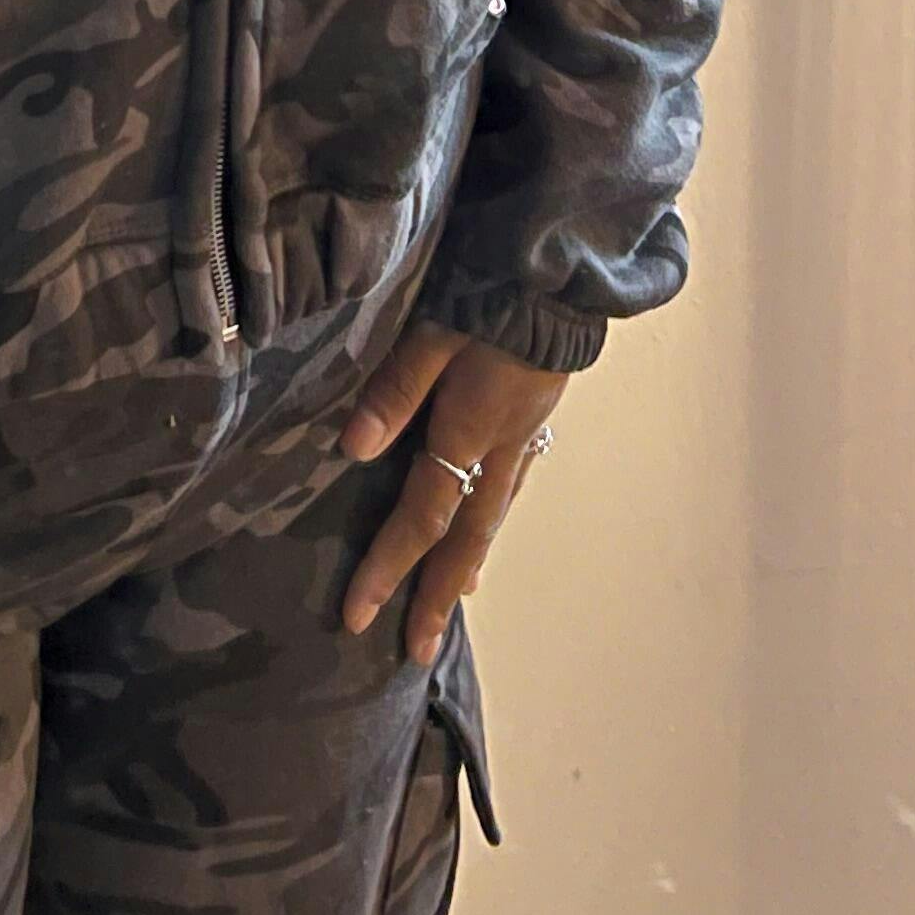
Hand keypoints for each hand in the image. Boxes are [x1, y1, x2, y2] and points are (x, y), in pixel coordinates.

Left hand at [336, 323, 568, 660]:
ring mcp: (526, 432)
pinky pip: (514, 482)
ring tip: (454, 598)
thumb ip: (396, 387)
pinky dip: (495, 514)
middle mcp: (502, 446)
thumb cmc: (490, 290)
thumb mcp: (434, 330)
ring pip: (494, 513)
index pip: (422, 516)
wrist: (562, 266)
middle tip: (418, 649)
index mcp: (470, 430)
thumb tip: (352, 449)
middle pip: (466, 535)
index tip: (357, 616)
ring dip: (469, 561)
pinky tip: (490, 518)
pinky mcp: (538, 411)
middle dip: (437, 593)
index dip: (388, 567)